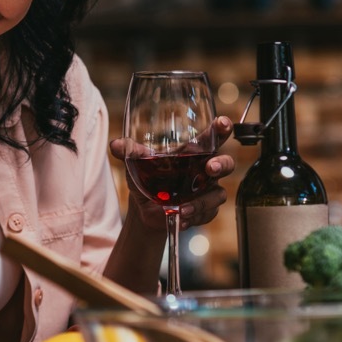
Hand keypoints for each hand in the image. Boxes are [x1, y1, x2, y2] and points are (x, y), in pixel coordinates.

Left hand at [110, 115, 236, 230]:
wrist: (145, 207)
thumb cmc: (147, 176)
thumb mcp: (136, 163)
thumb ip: (129, 152)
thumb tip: (115, 145)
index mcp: (193, 152)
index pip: (212, 137)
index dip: (222, 129)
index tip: (223, 123)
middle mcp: (205, 170)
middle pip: (226, 164)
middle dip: (222, 165)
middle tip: (210, 168)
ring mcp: (207, 191)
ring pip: (217, 194)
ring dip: (201, 202)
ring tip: (182, 208)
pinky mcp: (205, 211)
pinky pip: (207, 214)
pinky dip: (193, 217)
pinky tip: (179, 218)